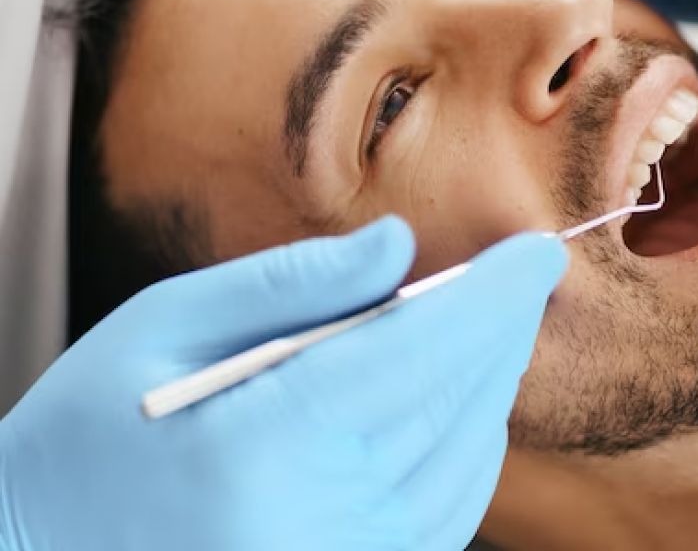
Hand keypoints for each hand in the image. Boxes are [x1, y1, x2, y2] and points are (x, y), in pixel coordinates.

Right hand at [0, 217, 566, 550]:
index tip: (538, 252)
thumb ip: (293, 282)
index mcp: (263, 442)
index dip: (492, 295)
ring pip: (466, 458)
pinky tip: (469, 396)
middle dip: (503, 327)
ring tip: (501, 320)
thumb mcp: (165, 324)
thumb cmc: (91, 431)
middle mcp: (319, 519)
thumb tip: (400, 245)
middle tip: (527, 273)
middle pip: (454, 401)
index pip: (418, 351)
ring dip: (495, 379)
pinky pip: (447, 509)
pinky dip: (473, 442)